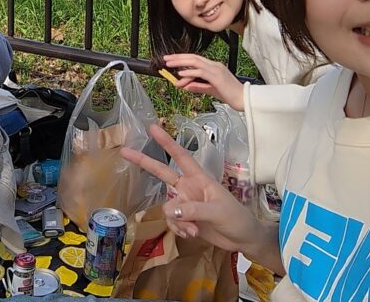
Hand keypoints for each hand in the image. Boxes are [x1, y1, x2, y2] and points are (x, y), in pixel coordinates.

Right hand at [121, 124, 260, 251]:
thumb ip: (193, 210)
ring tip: (193, 229)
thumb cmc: (236, 219)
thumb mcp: (218, 212)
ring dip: (177, 221)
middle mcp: (189, 188)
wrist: (244, 240)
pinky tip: (192, 234)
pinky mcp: (185, 220)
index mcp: (199, 179)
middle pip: (162, 173)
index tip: (153, 128)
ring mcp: (186, 204)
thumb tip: (170, 210)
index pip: (180, 156)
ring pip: (168, 208)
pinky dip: (179, 229)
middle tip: (124, 151)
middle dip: (144, 162)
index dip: (166, 142)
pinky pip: (172, 222)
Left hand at [163, 53, 243, 110]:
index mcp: (214, 66)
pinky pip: (200, 72)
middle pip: (193, 57)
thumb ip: (198, 87)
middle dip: (178, 57)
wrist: (243, 99)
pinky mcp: (216, 76)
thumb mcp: (210, 90)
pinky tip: (180, 74)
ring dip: (180, 62)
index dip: (182, 58)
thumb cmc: (230, 95)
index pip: (195, 59)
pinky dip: (189, 72)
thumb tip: (185, 86)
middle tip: (166, 59)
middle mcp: (214, 65)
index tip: (171, 60)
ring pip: (195, 62)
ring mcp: (216, 69)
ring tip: (169, 64)